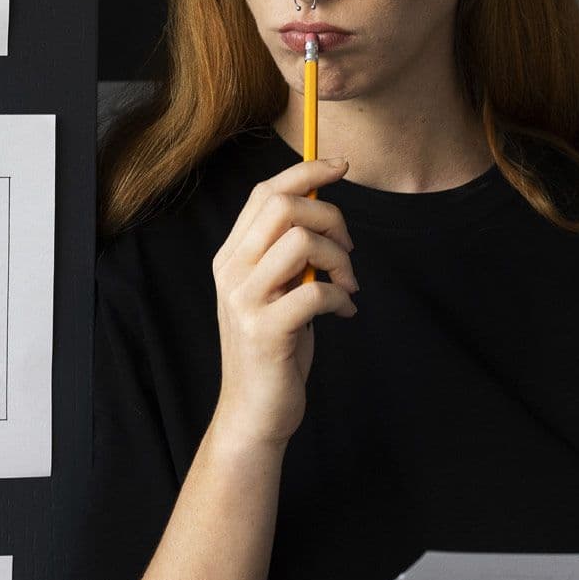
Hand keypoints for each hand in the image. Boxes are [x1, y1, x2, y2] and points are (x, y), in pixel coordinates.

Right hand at [209, 157, 358, 449]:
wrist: (252, 412)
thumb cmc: (274, 349)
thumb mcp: (274, 292)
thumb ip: (287, 254)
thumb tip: (325, 206)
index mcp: (231, 256)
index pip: (265, 193)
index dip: (306, 171)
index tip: (340, 167)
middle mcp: (231, 272)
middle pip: (285, 207)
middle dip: (332, 218)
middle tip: (347, 252)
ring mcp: (244, 301)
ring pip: (302, 241)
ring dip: (340, 259)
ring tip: (347, 285)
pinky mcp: (265, 331)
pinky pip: (316, 291)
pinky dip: (342, 298)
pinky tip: (343, 313)